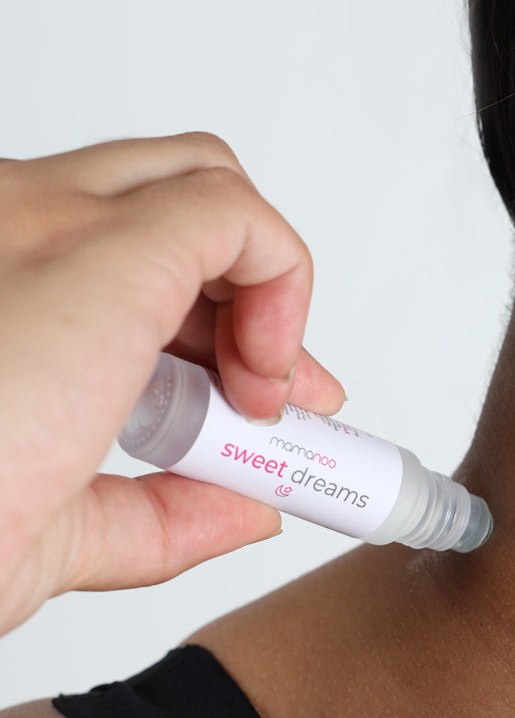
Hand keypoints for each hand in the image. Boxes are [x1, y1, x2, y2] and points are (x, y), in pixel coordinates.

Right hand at [0, 133, 344, 635]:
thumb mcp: (54, 529)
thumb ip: (160, 517)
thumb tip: (252, 511)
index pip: (128, 245)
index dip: (209, 320)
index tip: (254, 397)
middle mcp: (16, 227)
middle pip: (173, 207)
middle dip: (244, 299)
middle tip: (278, 394)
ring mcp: (55, 221)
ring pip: (206, 188)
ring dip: (262, 295)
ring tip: (272, 397)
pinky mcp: (109, 242)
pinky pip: (239, 218)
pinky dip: (283, 285)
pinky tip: (264, 377)